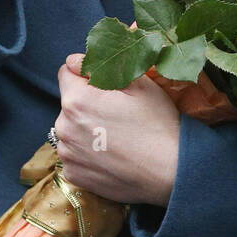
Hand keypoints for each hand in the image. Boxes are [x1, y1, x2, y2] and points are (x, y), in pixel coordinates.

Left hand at [54, 53, 180, 207]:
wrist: (172, 173)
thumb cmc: (158, 125)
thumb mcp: (139, 84)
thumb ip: (102, 67)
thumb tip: (74, 61)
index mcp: (77, 99)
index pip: (66, 73)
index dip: (87, 76)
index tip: (106, 87)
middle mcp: (64, 127)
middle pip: (69, 104)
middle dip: (87, 104)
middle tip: (118, 115)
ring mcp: (68, 154)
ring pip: (71, 130)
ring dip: (85, 130)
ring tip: (117, 138)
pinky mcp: (74, 175)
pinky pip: (75, 155)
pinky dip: (88, 154)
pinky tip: (112, 156)